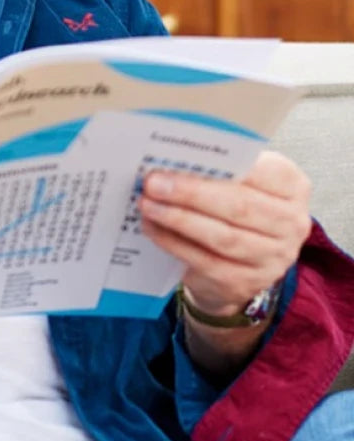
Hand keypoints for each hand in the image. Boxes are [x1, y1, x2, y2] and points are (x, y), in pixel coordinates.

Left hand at [139, 150, 311, 315]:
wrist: (237, 265)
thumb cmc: (234, 211)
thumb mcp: (238, 184)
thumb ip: (218, 170)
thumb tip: (172, 158)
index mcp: (293, 187)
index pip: (263, 172)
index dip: (222, 165)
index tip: (182, 158)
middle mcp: (291, 223)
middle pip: (239, 206)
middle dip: (191, 193)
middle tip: (153, 183)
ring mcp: (273, 257)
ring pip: (223, 237)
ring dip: (179, 219)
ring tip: (148, 205)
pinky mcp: (246, 282)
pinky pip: (206, 262)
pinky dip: (174, 243)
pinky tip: (153, 228)